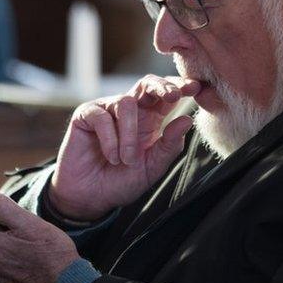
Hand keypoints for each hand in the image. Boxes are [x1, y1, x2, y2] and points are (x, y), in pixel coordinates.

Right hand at [49, 75, 199, 220]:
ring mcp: (107, 109)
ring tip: (127, 159)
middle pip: (147, 84)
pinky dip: (110, 139)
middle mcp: (131, 110)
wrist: (90, 198)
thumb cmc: (122, 181)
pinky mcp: (86, 114)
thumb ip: (169, 146)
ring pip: (126, 103)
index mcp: (151, 119)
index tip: (195, 87)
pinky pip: (102, 116)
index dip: (180, 87)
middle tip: (173, 96)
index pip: (167, 96)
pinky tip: (111, 157)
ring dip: (129, 134)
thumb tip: (187, 120)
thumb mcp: (152, 167)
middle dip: (161, 86)